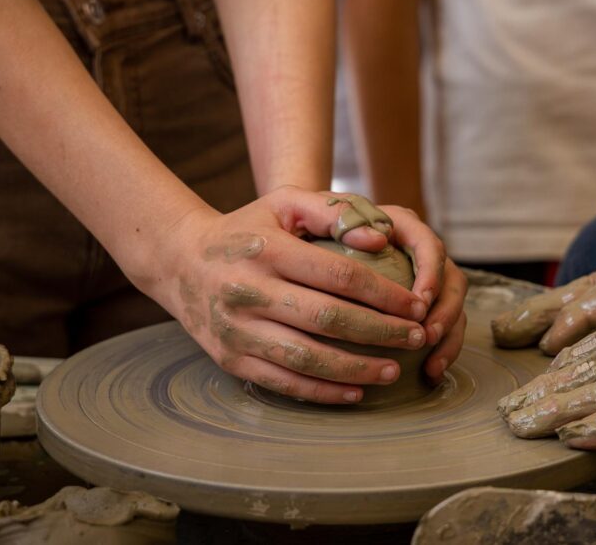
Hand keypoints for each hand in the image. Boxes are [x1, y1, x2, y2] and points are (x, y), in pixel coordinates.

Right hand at [141, 186, 464, 403]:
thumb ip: (334, 211)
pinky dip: (323, 391)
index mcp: (268, 251)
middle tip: (416, 338)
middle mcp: (249, 291)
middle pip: (328, 320)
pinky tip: (356, 390)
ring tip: (394, 370)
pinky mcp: (230, 360)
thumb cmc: (247, 229)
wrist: (179, 261)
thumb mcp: (284, 203)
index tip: (416, 305)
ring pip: (307, 358)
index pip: (338, 276)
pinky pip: (283, 382)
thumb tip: (381, 240)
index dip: (384, 294)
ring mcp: (237, 330)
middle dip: (380, 333)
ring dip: (357, 368)